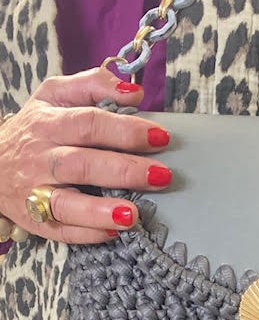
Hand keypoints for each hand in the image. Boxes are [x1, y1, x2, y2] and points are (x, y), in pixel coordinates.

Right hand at [0, 68, 171, 243]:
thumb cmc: (35, 128)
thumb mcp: (55, 96)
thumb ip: (93, 85)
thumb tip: (133, 92)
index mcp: (48, 124)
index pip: (89, 123)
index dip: (126, 130)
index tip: (160, 137)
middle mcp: (39, 159)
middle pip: (82, 164)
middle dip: (125, 170)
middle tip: (162, 176)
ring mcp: (35, 193)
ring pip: (66, 203)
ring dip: (101, 211)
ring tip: (133, 215)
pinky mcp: (36, 221)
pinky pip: (61, 231)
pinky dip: (87, 234)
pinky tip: (114, 233)